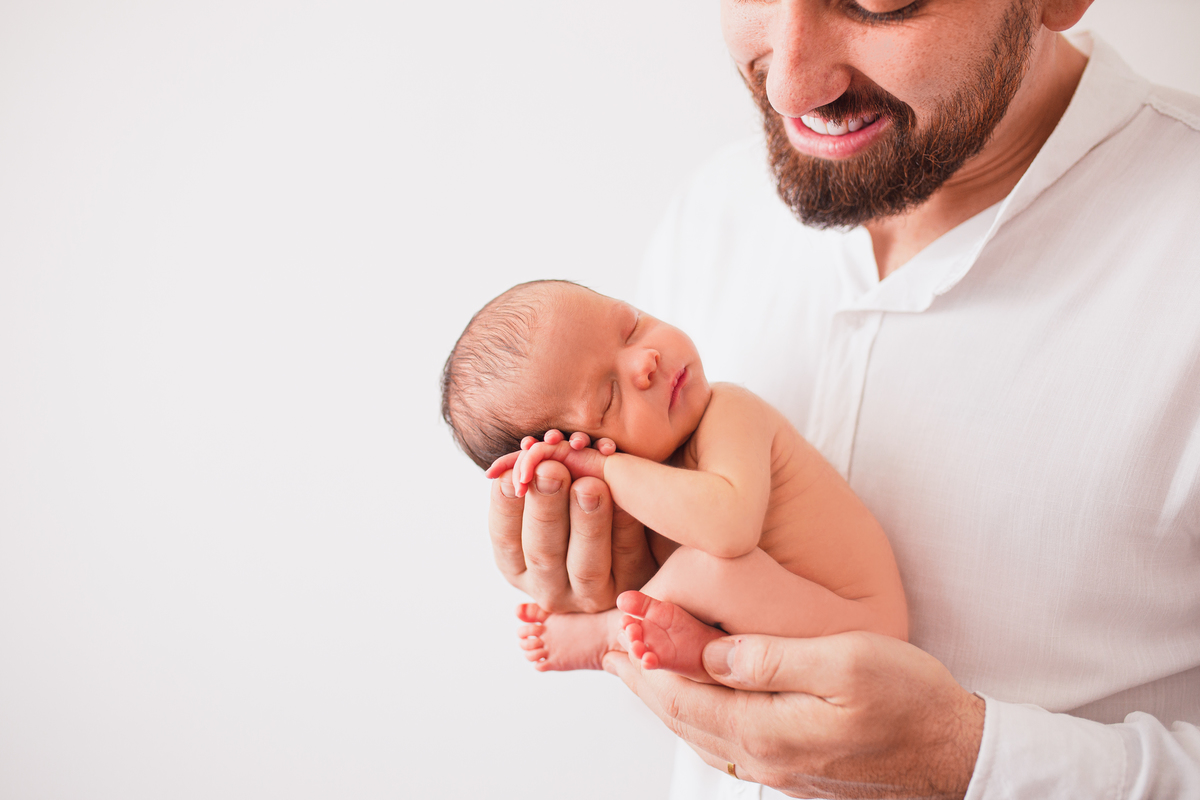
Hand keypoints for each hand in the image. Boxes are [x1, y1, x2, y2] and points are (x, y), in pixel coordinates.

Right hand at [488, 431, 654, 613]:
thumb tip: (521, 449)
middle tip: (551, 469)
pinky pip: (626, 557)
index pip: (504, 538)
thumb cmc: (581, 503)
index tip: (513, 471)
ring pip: (586, 566)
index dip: (505, 505)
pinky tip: (626, 496)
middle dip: (545, 508)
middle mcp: (551, 587)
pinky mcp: (632, 587)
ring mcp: (591, 595)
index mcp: (520, 565)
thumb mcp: (551, 493)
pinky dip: (624, 526)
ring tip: (589, 484)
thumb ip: (536, 476)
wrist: (644, 528)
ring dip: (586, 523)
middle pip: (542, 553)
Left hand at [603, 631, 985, 799]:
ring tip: (644, 672)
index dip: (644, 664)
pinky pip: (729, 745)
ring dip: (667, 702)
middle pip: (682, 719)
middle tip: (613, 650)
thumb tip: (710, 654)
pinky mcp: (797, 770)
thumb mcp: (844, 663)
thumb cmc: (912, 704)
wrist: (959, 757)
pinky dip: (700, 718)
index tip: (616, 633)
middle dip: (644, 683)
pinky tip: (700, 703)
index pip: (681, 697)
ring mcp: (780, 770)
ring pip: (702, 735)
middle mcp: (764, 759)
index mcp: (766, 730)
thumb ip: (769, 659)